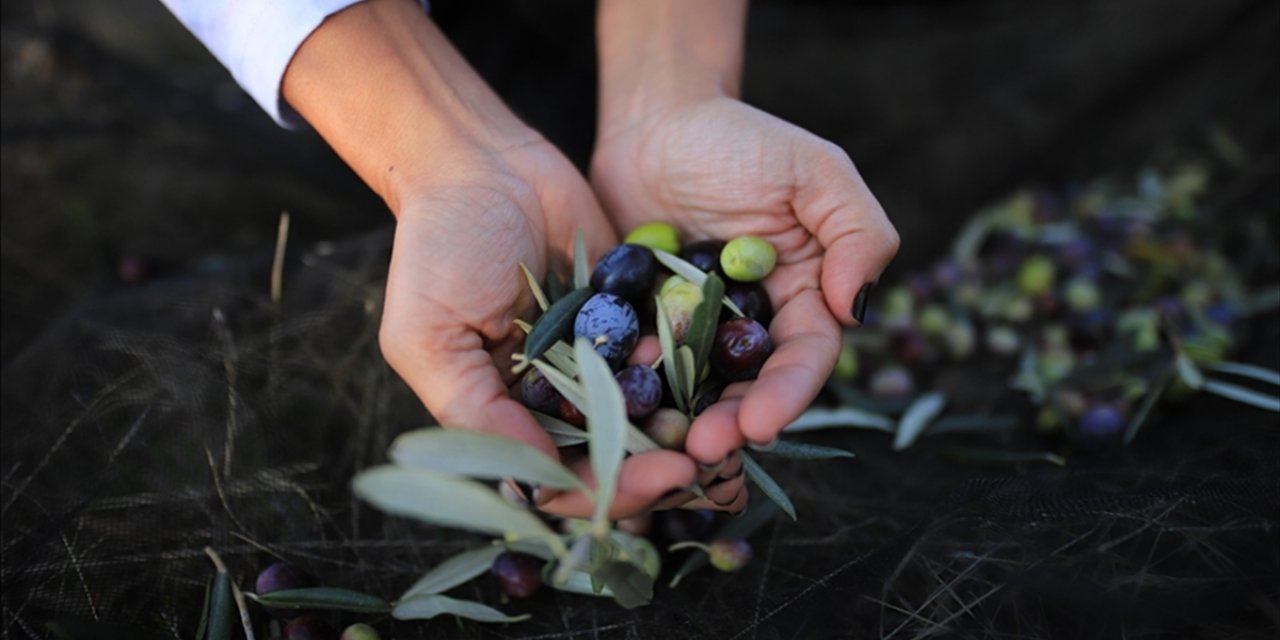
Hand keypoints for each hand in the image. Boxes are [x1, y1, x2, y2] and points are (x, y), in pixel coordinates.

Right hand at [282, 0, 702, 518]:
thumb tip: (535, 483)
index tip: (656, 479)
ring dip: (681, 425)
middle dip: (653, 467)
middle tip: (700, 465)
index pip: (557, 480)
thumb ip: (477, 412)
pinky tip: (714, 365)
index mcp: (502, 415)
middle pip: (611, 457)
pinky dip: (689, 363)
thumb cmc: (438, 248)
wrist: (482, 161)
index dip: (606, 490)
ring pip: (647, 413)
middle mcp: (552, 397)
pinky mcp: (630, 316)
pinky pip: (666, 351)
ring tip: (720, 427)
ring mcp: (595, 357)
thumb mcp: (431, 338)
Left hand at [591, 96, 899, 467]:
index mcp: (804, 298)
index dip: (787, 395)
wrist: (656, 122)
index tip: (761, 425)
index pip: (805, 357)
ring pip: (693, 390)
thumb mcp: (814, 172)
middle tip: (702, 451)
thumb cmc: (742, 139)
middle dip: (731, 425)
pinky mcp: (641, 328)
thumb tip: (857, 309)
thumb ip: (856, 232)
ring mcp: (694, 332)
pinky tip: (613, 405)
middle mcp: (752, 326)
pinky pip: (637, 364)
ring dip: (680, 422)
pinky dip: (629, 388)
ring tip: (660, 447)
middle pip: (748, 388)